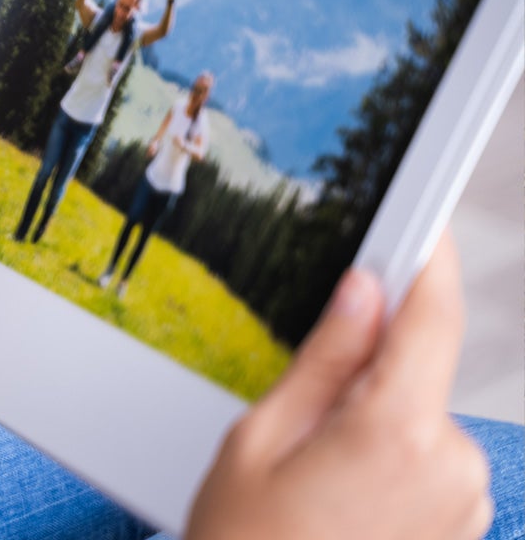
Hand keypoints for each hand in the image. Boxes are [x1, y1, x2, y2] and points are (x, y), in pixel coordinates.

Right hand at [188, 240, 490, 539]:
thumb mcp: (260, 438)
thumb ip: (324, 359)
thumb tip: (363, 292)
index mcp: (398, 433)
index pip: (431, 317)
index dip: (429, 258)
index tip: (426, 216)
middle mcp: (453, 469)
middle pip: (419, 371)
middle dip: (367, 371)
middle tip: (299, 415)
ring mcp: (464, 506)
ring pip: (420, 420)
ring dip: (374, 424)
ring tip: (311, 479)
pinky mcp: (460, 533)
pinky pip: (428, 465)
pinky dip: (387, 464)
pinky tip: (336, 502)